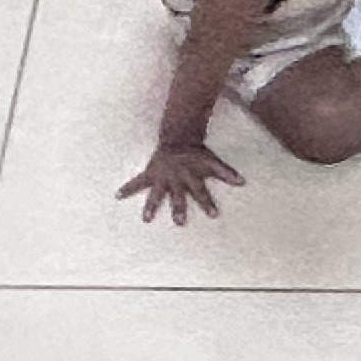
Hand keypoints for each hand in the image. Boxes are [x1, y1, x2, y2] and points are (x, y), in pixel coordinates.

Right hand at [118, 141, 239, 224]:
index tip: (214, 215)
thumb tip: (242, 182)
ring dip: (151, 206)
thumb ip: (226, 172)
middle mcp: (176, 180)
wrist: (177, 137)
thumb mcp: (212, 161)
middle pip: (178, 197)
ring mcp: (162, 178)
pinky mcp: (150, 173)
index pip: (201, 193)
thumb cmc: (195, 153)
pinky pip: (137, 182)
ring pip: (156, 194)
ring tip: (146, 219)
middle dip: (179, 209)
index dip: (208, 203)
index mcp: (191, 178)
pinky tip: (117, 195)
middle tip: (180, 222)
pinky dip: (127, 188)